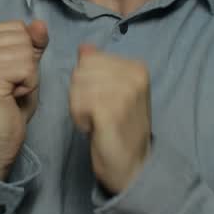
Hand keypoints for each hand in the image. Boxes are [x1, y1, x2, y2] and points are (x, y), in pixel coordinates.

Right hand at [0, 20, 48, 179]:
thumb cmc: (8, 104)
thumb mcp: (24, 65)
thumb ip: (32, 42)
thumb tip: (40, 23)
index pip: (17, 27)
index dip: (24, 52)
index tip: (8, 75)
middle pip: (23, 38)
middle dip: (27, 64)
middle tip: (10, 86)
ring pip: (27, 53)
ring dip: (28, 77)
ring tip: (10, 92)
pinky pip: (28, 68)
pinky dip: (28, 86)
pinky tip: (11, 97)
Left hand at [68, 43, 151, 194]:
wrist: (133, 166)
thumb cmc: (120, 128)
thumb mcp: (113, 91)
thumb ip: (99, 67)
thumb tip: (85, 47)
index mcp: (137, 67)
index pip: (89, 58)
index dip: (86, 81)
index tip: (102, 101)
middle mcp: (134, 76)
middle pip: (81, 71)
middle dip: (80, 93)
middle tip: (97, 113)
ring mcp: (125, 93)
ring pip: (77, 85)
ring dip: (79, 107)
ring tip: (96, 121)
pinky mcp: (111, 111)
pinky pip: (77, 103)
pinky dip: (79, 118)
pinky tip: (93, 128)